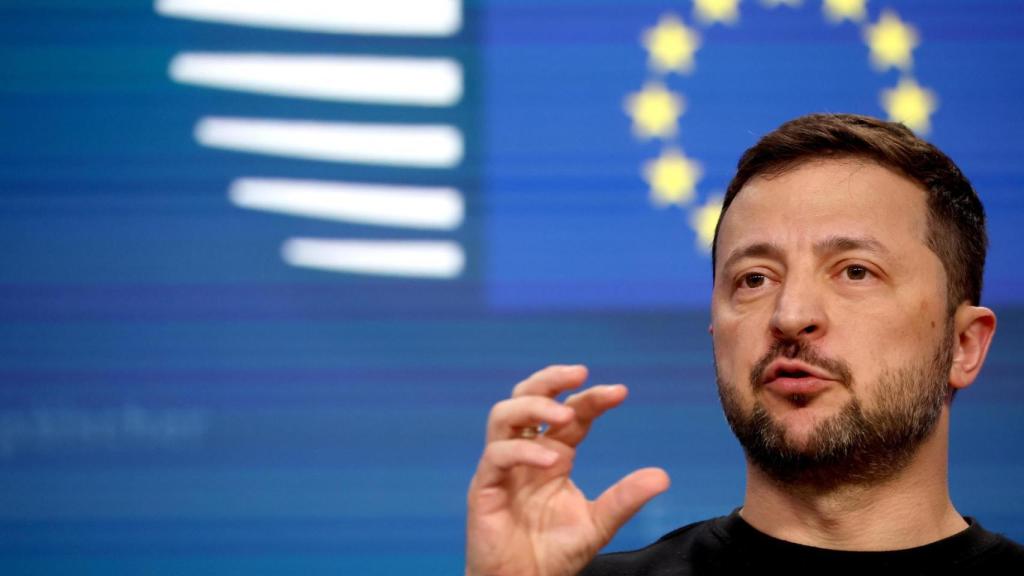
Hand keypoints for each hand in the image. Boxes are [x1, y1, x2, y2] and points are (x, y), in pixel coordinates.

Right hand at [465, 365, 669, 575]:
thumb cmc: (554, 553)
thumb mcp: (598, 523)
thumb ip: (624, 498)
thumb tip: (663, 476)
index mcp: (553, 454)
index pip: (570, 412)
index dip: (591, 397)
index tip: (620, 392)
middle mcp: (526, 452)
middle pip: (527, 396)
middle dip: (550, 379)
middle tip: (579, 373)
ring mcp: (502, 467)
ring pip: (503, 415)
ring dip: (532, 405)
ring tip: (562, 413)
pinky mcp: (484, 487)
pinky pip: (496, 456)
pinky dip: (522, 451)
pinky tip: (549, 460)